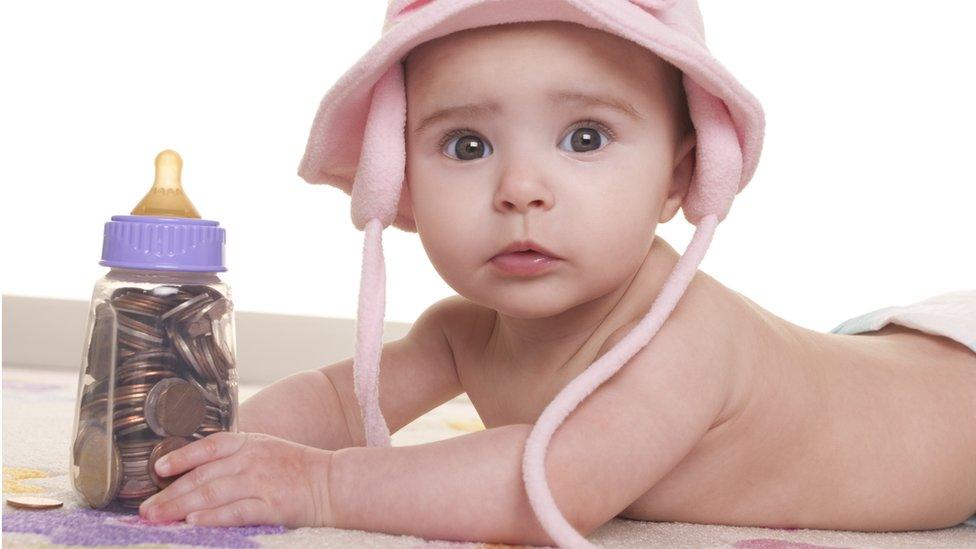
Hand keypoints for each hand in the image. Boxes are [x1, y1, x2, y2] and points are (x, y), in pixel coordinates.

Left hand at [138, 432, 334, 527]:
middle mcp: (252, 460)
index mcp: (249, 443)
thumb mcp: (265, 449)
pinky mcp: (272, 505)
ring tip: (159, 517)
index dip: (181, 456)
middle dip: (170, 493)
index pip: (208, 446)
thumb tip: (197, 471)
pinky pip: (237, 511)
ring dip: (181, 506)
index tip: (158, 468)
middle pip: (203, 476)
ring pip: (213, 493)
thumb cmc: (297, 469)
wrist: (333, 482)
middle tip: (146, 509)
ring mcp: (261, 482)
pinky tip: (195, 521)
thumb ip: (235, 456)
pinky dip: (214, 516)